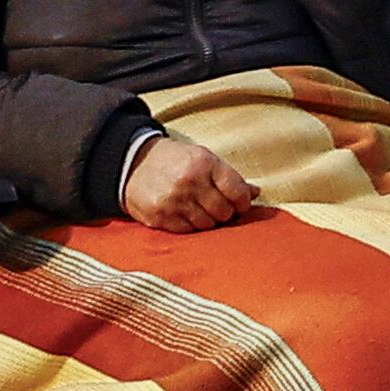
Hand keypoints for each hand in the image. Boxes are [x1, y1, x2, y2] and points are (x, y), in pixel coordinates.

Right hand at [123, 135, 257, 231]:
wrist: (132, 164)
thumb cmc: (175, 161)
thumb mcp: (203, 159)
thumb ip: (230, 177)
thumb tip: (256, 192)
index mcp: (204, 163)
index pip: (237, 191)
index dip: (243, 202)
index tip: (240, 204)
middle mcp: (189, 181)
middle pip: (223, 212)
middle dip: (226, 213)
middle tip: (219, 209)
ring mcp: (173, 201)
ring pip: (207, 225)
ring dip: (209, 221)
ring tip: (201, 210)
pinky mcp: (160, 216)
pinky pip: (188, 231)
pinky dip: (191, 226)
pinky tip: (186, 215)